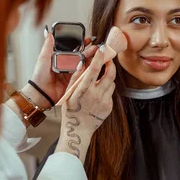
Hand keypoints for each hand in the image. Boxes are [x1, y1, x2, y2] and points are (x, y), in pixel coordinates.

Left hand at [28, 26, 98, 108]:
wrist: (41, 93)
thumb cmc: (39, 77)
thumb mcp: (42, 59)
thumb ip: (47, 47)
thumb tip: (49, 34)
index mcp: (60, 59)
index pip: (73, 49)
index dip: (81, 44)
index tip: (88, 39)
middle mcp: (68, 65)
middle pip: (81, 56)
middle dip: (89, 51)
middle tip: (96, 46)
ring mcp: (72, 74)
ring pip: (84, 65)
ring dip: (91, 59)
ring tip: (98, 54)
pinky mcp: (75, 82)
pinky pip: (83, 75)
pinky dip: (89, 70)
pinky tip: (95, 65)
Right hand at [55, 45, 116, 160]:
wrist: (78, 130)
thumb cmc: (71, 111)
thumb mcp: (68, 94)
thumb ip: (75, 78)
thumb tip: (82, 63)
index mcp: (83, 90)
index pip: (94, 69)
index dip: (100, 57)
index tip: (103, 49)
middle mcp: (95, 95)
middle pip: (110, 74)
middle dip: (111, 64)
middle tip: (108, 60)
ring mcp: (104, 101)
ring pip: (111, 83)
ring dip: (108, 78)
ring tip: (100, 79)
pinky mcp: (109, 107)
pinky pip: (110, 93)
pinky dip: (106, 89)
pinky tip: (99, 93)